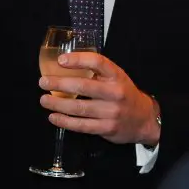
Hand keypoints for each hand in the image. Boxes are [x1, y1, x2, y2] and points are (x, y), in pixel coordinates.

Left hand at [39, 51, 159, 145]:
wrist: (144, 120)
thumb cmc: (124, 94)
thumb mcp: (116, 78)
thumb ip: (97, 72)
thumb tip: (65, 65)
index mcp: (117, 76)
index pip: (98, 62)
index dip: (78, 59)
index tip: (60, 60)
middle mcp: (115, 93)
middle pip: (83, 86)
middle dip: (59, 84)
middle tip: (43, 82)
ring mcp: (111, 112)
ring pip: (79, 108)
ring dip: (57, 104)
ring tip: (44, 100)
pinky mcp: (107, 128)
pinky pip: (82, 125)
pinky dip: (65, 122)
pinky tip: (53, 117)